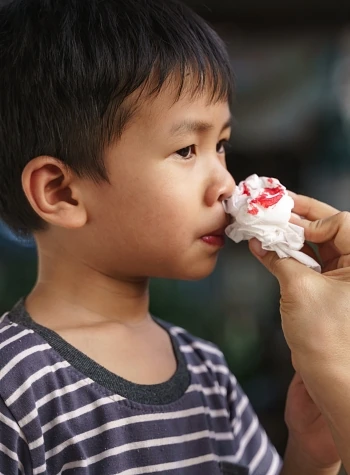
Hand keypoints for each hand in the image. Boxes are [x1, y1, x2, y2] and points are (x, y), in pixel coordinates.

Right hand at [248, 193, 349, 469]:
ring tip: (264, 224)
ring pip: (317, 245)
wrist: (333, 384)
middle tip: (269, 206)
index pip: (340, 223)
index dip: (310, 218)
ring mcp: (343, 279)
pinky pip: (309, 263)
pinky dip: (289, 254)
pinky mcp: (328, 290)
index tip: (282, 217)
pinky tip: (268, 248)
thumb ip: (279, 258)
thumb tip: (259, 239)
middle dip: (297, 218)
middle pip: (328, 229)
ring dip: (290, 235)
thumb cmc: (326, 339)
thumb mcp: (300, 290)